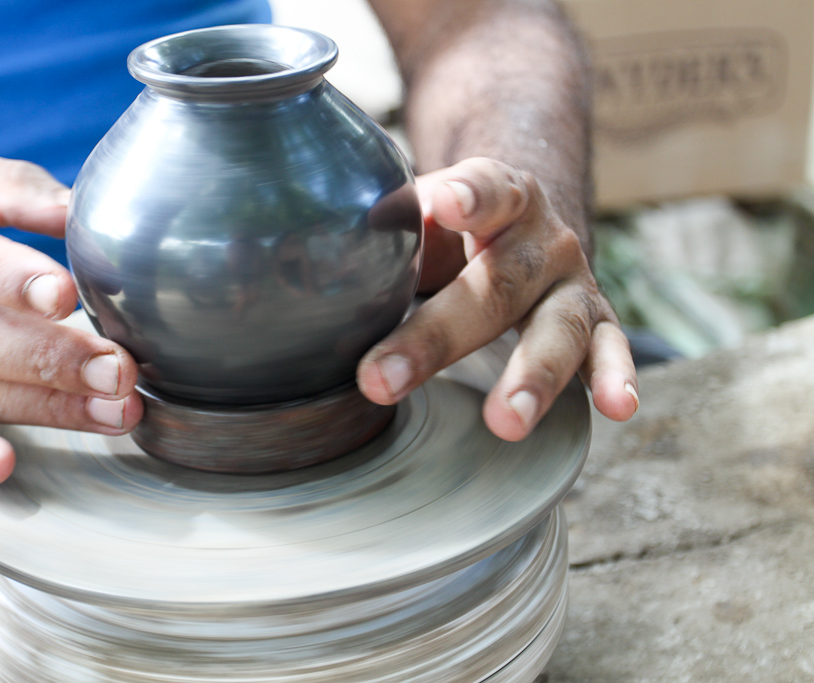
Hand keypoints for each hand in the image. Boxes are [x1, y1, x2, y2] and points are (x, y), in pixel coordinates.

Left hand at [357, 158, 637, 439]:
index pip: (486, 189)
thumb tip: (330, 252)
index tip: (444, 206)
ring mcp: (574, 282)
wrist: (526, 219)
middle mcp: (543, 238)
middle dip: (437, 338)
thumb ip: (394, 231)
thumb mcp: (428, 214)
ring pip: (558, 328)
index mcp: (500, 195)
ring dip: (531, 377)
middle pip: (498, 285)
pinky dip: (615, 377)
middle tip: (382, 380)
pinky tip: (619, 407)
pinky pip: (608, 349)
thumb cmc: (455, 228)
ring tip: (505, 422)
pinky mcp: (596, 321)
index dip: (468, 197)